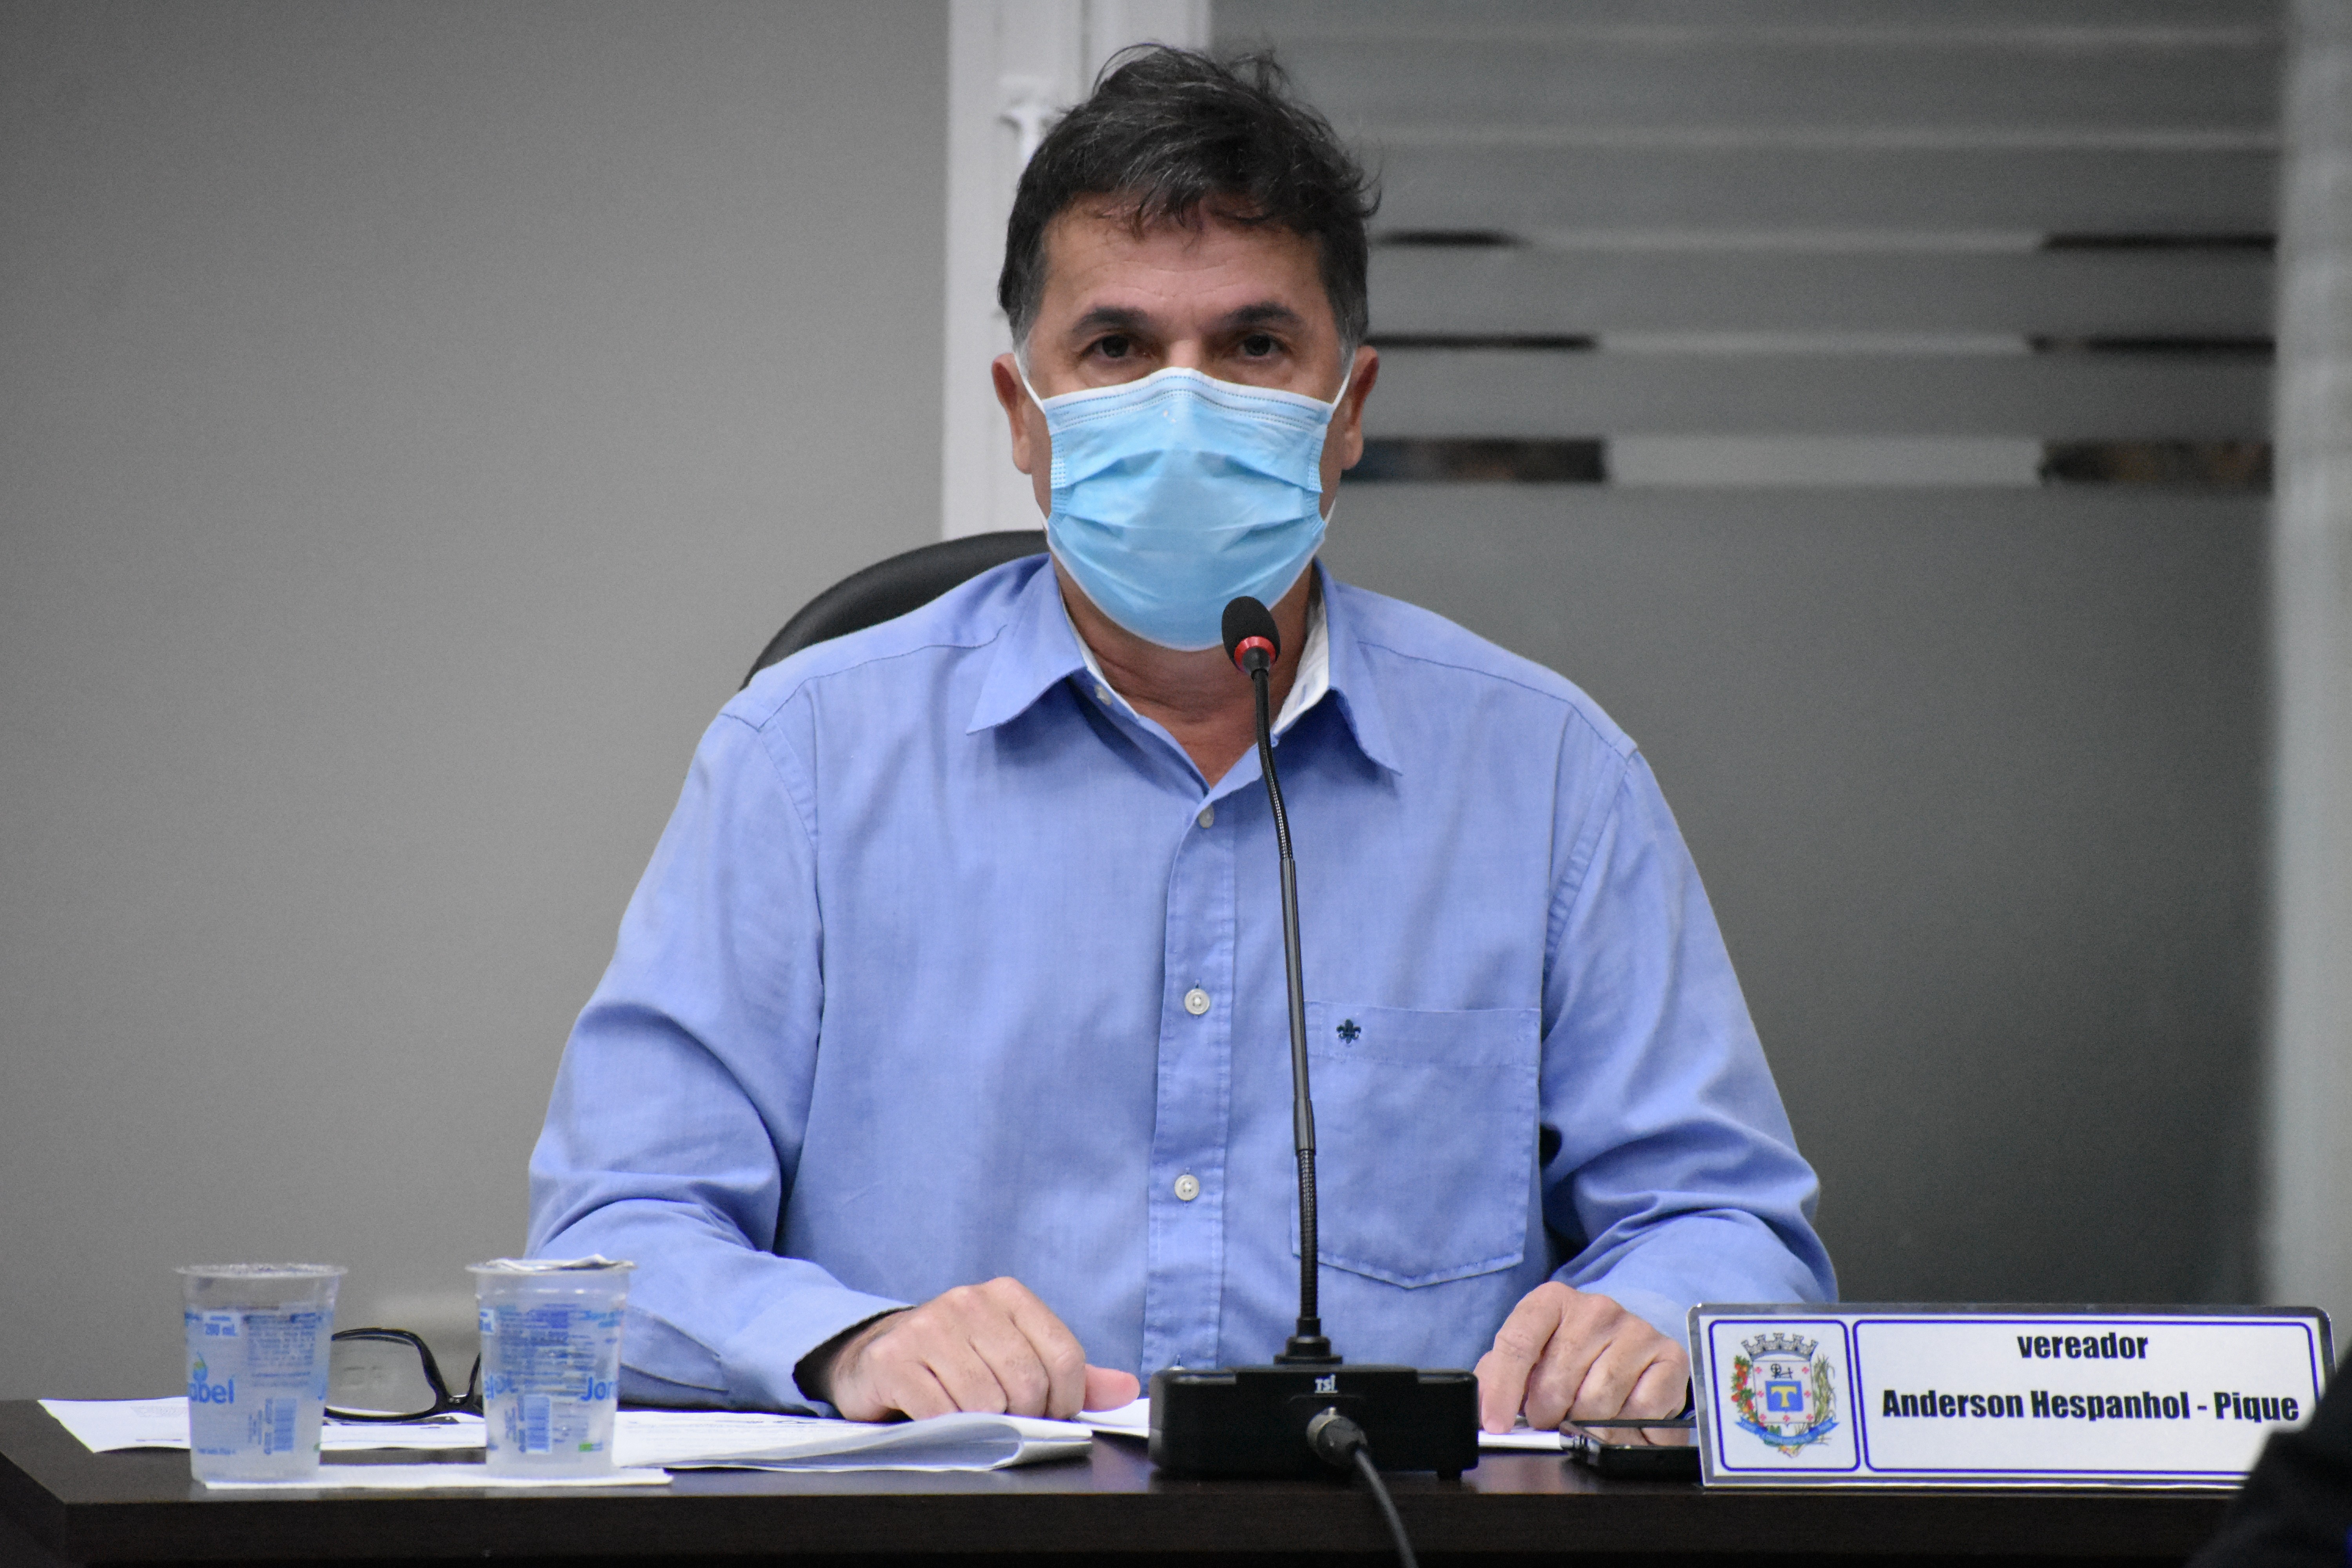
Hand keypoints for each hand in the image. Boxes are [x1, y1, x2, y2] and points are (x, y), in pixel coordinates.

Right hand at [798, 1277, 1140, 1421]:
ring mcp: (930, 1326)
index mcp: (1009, 1295)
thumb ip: (1071, 1374)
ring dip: (982, 1423)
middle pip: (1028, 1381)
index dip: (1065, 1400)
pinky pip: (942, 1412)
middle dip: (1023, 1415)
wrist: (876, 1357)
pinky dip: (947, 1427)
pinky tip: (937, 1416)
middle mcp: (970, 1301)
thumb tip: (1127, 1388)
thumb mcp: (1017, 1358)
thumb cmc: (956, 1361)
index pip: (1065, 1356)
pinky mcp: (895, 1359)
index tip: (1049, 1413)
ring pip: (986, 1400)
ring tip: (967, 1415)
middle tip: (1004, 1419)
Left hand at [1473, 1282, 1688, 1435]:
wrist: (1628, 1342)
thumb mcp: (1529, 1356)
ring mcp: (1635, 1330)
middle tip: (1552, 1419)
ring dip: (1585, 1426)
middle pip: (1556, 1381)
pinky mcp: (1669, 1357)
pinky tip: (1621, 1421)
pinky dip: (1627, 1430)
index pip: (1517, 1342)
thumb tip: (1482, 1411)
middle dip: (1547, 1415)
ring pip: (1597, 1401)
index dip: (1502, 1390)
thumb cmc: (1569, 1354)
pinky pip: (1641, 1411)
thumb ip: (1498, 1377)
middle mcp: (1595, 1309)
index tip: (1496, 1425)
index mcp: (1551, 1301)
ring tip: (1584, 1420)